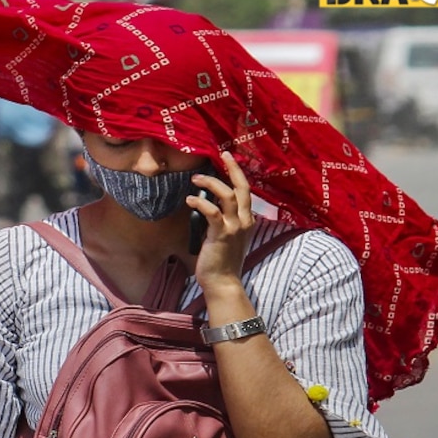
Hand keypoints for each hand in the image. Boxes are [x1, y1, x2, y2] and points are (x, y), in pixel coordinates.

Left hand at [186, 151, 254, 291]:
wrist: (223, 282)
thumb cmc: (220, 260)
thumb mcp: (226, 236)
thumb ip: (222, 220)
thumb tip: (207, 204)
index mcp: (247, 220)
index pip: (245, 191)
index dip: (238, 173)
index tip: (228, 159)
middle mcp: (244, 221)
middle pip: (242, 188)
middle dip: (233, 168)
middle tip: (222, 155)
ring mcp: (234, 227)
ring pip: (227, 195)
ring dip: (211, 183)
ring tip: (196, 178)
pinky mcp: (221, 235)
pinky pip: (212, 212)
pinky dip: (201, 202)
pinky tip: (190, 199)